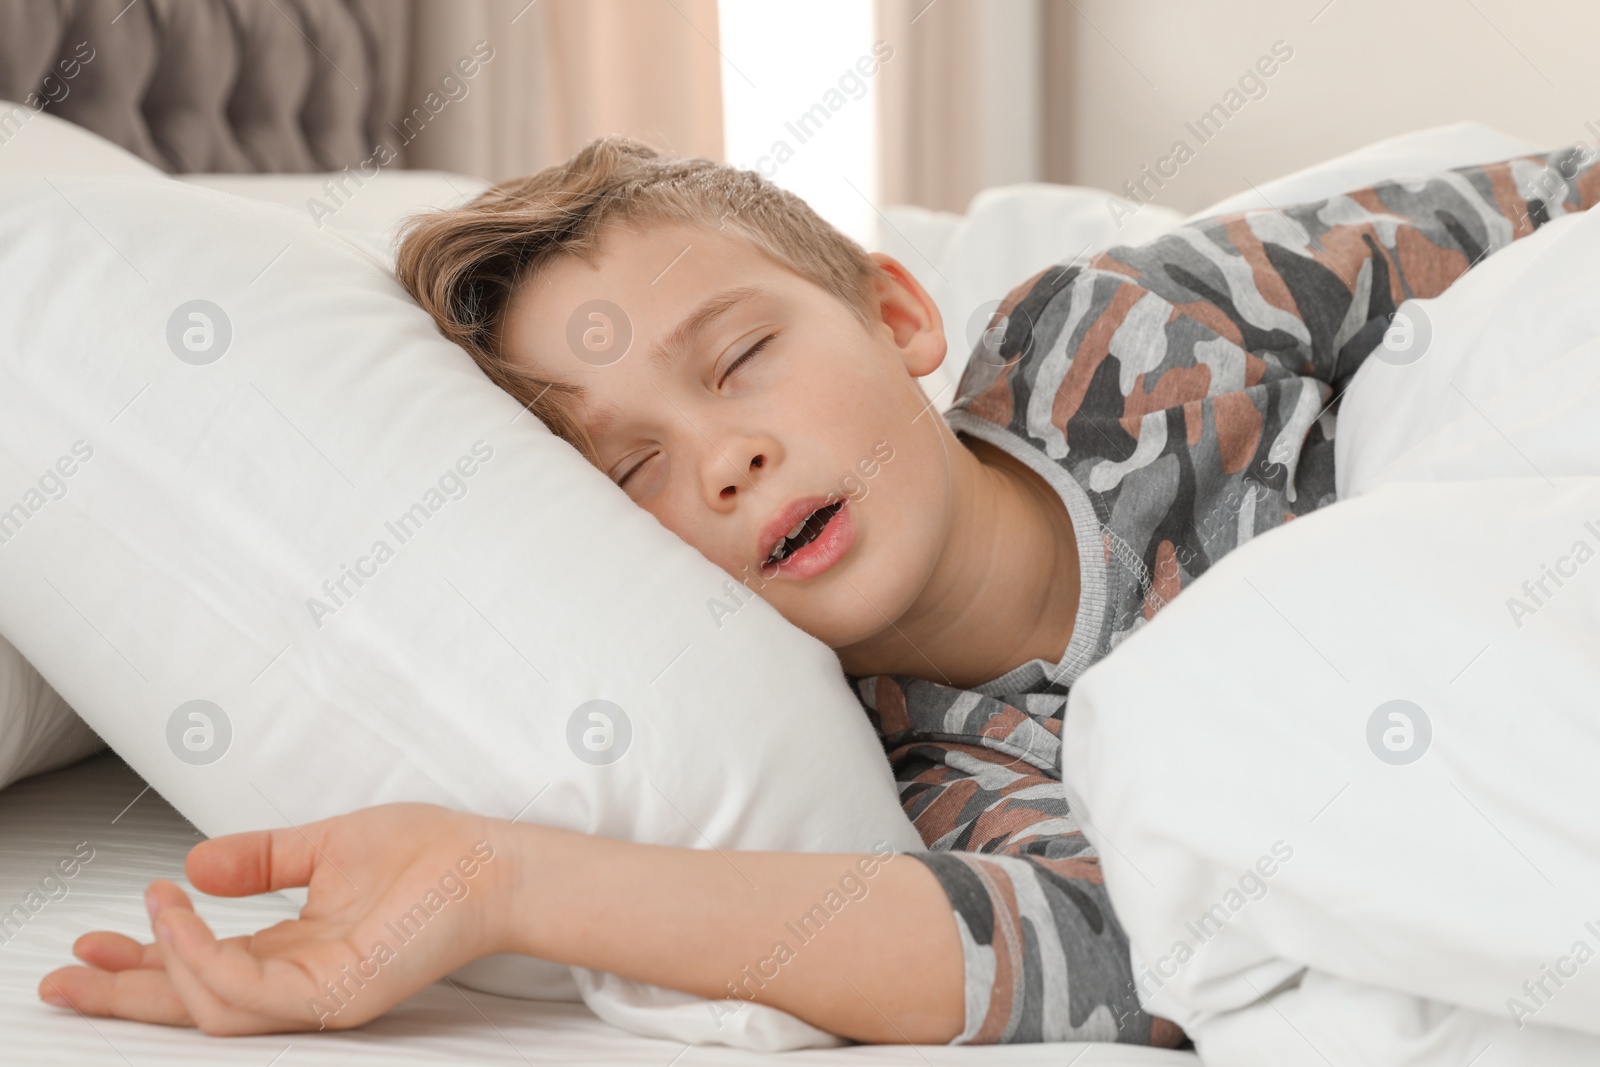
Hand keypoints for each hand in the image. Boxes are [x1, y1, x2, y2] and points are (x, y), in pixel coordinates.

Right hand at [39, 803, 515, 1033]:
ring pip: (213, 1007)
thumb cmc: (429, 854)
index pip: (205, 970)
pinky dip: (204, 958)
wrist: (492, 862)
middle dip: (123, 995)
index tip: (96, 942)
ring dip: (163, 964)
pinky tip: (181, 918)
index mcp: (296, 950)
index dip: (146, 961)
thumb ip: (261, 859)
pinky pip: (250, 989)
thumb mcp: (324, 846)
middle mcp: (301, 982)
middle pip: (194, 1004)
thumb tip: (192, 865)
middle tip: (64, 980)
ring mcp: (320, 995)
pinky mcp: (339, 993)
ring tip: (141, 917)